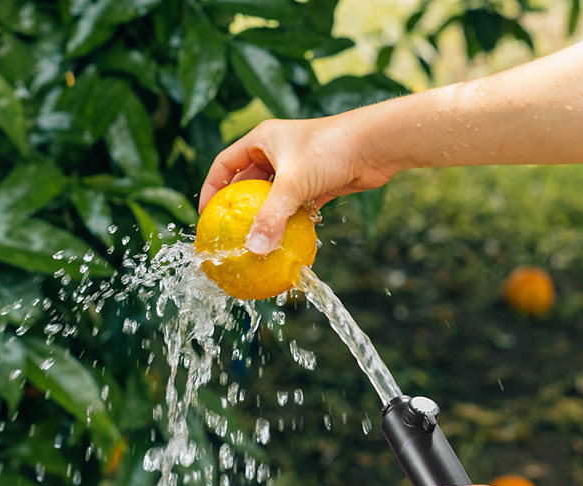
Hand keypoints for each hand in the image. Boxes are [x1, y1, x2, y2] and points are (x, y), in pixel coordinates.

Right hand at [198, 114, 398, 253]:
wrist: (376, 144)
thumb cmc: (330, 150)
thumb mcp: (294, 184)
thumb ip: (272, 217)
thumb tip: (255, 249)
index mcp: (263, 139)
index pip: (225, 164)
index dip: (212, 188)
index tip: (206, 216)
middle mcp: (278, 150)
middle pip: (248, 182)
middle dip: (240, 207)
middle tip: (229, 234)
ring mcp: (299, 167)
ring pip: (275, 196)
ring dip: (267, 217)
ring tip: (255, 242)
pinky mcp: (319, 182)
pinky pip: (298, 205)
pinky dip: (291, 220)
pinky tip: (286, 242)